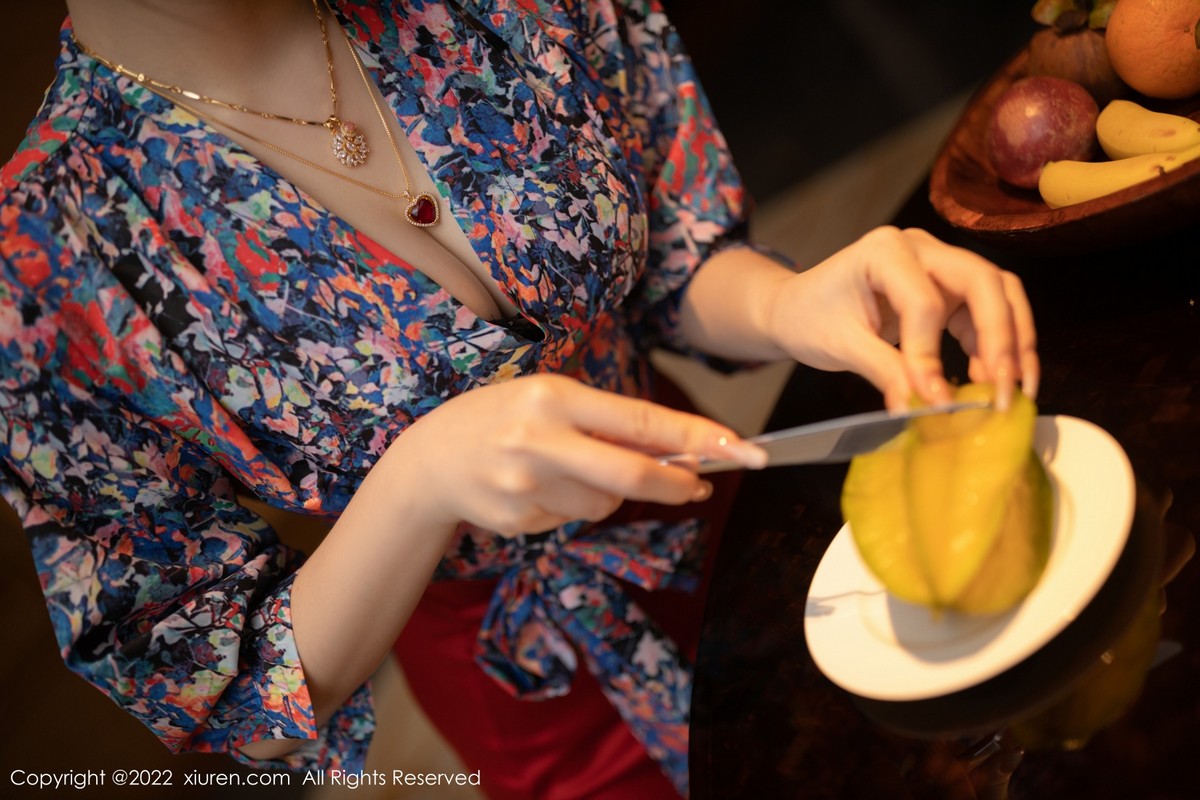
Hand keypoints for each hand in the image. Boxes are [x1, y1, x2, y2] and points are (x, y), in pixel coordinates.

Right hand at [379, 374, 766, 536]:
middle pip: (631, 474)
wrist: (428, 462)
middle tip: (698, 486)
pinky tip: (538, 489)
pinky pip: (573, 520)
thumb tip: (674, 447)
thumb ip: (605, 421)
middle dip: (675, 483)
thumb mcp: (547, 399)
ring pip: (605, 503)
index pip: (638, 419)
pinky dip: (572, 507)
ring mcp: (526, 486)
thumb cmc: (498, 419)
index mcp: (552, 398)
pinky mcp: (519, 522)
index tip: (736, 446)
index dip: (694, 435)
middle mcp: (539, 441)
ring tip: (570, 471)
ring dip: (611, 493)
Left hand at [766, 227, 1038, 409]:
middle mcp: (921, 248)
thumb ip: (884, 372)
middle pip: (984, 283)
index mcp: (885, 251)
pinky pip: (985, 313)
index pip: (925, 301)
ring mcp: (940, 265)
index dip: (932, 352)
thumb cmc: (809, 318)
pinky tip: (987, 382)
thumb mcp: (839, 346)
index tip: (932, 397)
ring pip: (998, 294)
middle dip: (1001, 339)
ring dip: (1012, 343)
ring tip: (1010, 391)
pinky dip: (994, 347)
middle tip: (1003, 390)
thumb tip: (923, 408)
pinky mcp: (948, 289)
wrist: (796, 309)